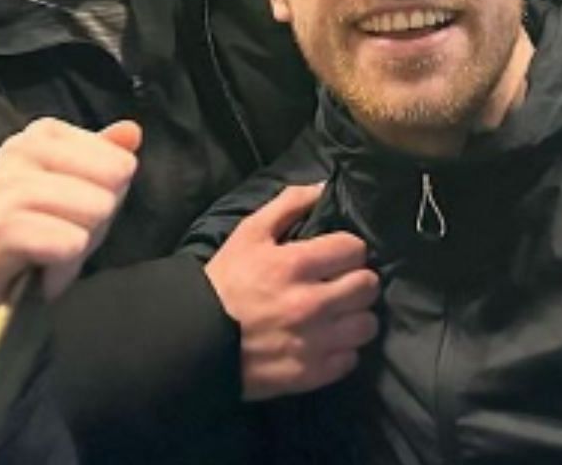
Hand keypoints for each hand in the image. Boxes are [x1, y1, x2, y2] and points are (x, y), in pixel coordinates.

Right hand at [0, 119, 142, 339]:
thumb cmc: (41, 240)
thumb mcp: (85, 199)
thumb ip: (108, 161)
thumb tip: (132, 130)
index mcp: (43, 136)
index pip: (110, 156)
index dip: (110, 191)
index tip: (86, 212)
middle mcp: (16, 151)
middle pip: (97, 177)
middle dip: (98, 213)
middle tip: (74, 236)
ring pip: (73, 202)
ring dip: (81, 234)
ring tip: (69, 251)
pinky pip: (43, 234)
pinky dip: (59, 251)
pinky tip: (60, 260)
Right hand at [203, 182, 380, 400]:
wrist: (193, 341)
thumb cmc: (224, 282)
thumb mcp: (249, 233)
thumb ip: (288, 204)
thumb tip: (324, 187)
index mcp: (296, 265)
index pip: (354, 249)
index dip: (347, 249)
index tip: (336, 255)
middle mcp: (310, 303)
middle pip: (368, 286)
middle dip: (357, 280)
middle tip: (340, 283)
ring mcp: (313, 342)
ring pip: (367, 325)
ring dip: (355, 317)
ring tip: (338, 314)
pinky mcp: (310, 374)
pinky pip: (351, 359)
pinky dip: (342, 351)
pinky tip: (325, 341)